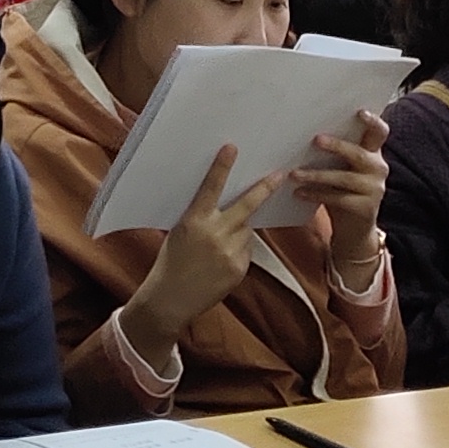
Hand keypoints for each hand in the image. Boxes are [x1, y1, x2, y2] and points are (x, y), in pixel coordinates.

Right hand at [120, 147, 262, 370]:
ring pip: (246, 231)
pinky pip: (246, 250)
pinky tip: (219, 263)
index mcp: (194, 221)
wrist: (170, 299)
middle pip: (247, 206)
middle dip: (263, 189)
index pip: (210, 188)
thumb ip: (202, 218)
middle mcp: (214, 234)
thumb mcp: (180, 233)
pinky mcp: (240, 268)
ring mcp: (230, 252)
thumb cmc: (170, 262)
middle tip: (278, 175)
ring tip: (216, 247)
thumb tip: (225, 206)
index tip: (232, 148)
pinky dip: (238, 251)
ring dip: (239, 231)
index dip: (221, 167)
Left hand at [287, 112, 390, 284]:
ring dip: (317, 175)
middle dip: (338, 146)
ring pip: (344, 178)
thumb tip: (303, 131)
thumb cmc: (343, 190)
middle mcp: (378, 169)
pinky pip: (338, 199)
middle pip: (360, 154)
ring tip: (294, 174)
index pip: (380, 133)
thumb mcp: (343, 168)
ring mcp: (374, 190)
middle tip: (316, 140)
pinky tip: (299, 193)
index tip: (359, 112)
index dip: (373, 121)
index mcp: (373, 154)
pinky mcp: (365, 209)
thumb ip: (335, 152)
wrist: (354, 229)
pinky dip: (316, 194)